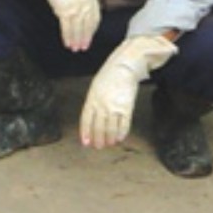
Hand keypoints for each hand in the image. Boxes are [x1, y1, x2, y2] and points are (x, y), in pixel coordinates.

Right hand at [0, 0, 100, 50]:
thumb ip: (83, 1)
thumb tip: (84, 16)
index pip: (95, 18)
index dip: (92, 30)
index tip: (89, 38)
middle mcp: (86, 2)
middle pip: (87, 25)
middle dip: (85, 38)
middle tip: (82, 48)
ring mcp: (77, 6)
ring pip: (78, 28)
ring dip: (75, 40)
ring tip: (74, 48)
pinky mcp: (66, 9)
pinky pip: (67, 27)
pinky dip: (67, 36)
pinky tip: (66, 43)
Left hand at [79, 33, 175, 147]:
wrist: (124, 65)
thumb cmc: (109, 75)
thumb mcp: (95, 87)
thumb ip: (93, 103)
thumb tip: (93, 119)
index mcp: (92, 99)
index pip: (86, 120)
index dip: (85, 133)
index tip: (86, 143)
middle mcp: (101, 105)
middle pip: (98, 127)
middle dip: (98, 139)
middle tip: (98, 146)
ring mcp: (114, 107)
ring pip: (111, 129)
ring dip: (110, 139)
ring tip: (109, 143)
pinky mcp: (126, 107)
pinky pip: (124, 125)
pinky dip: (122, 133)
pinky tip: (120, 138)